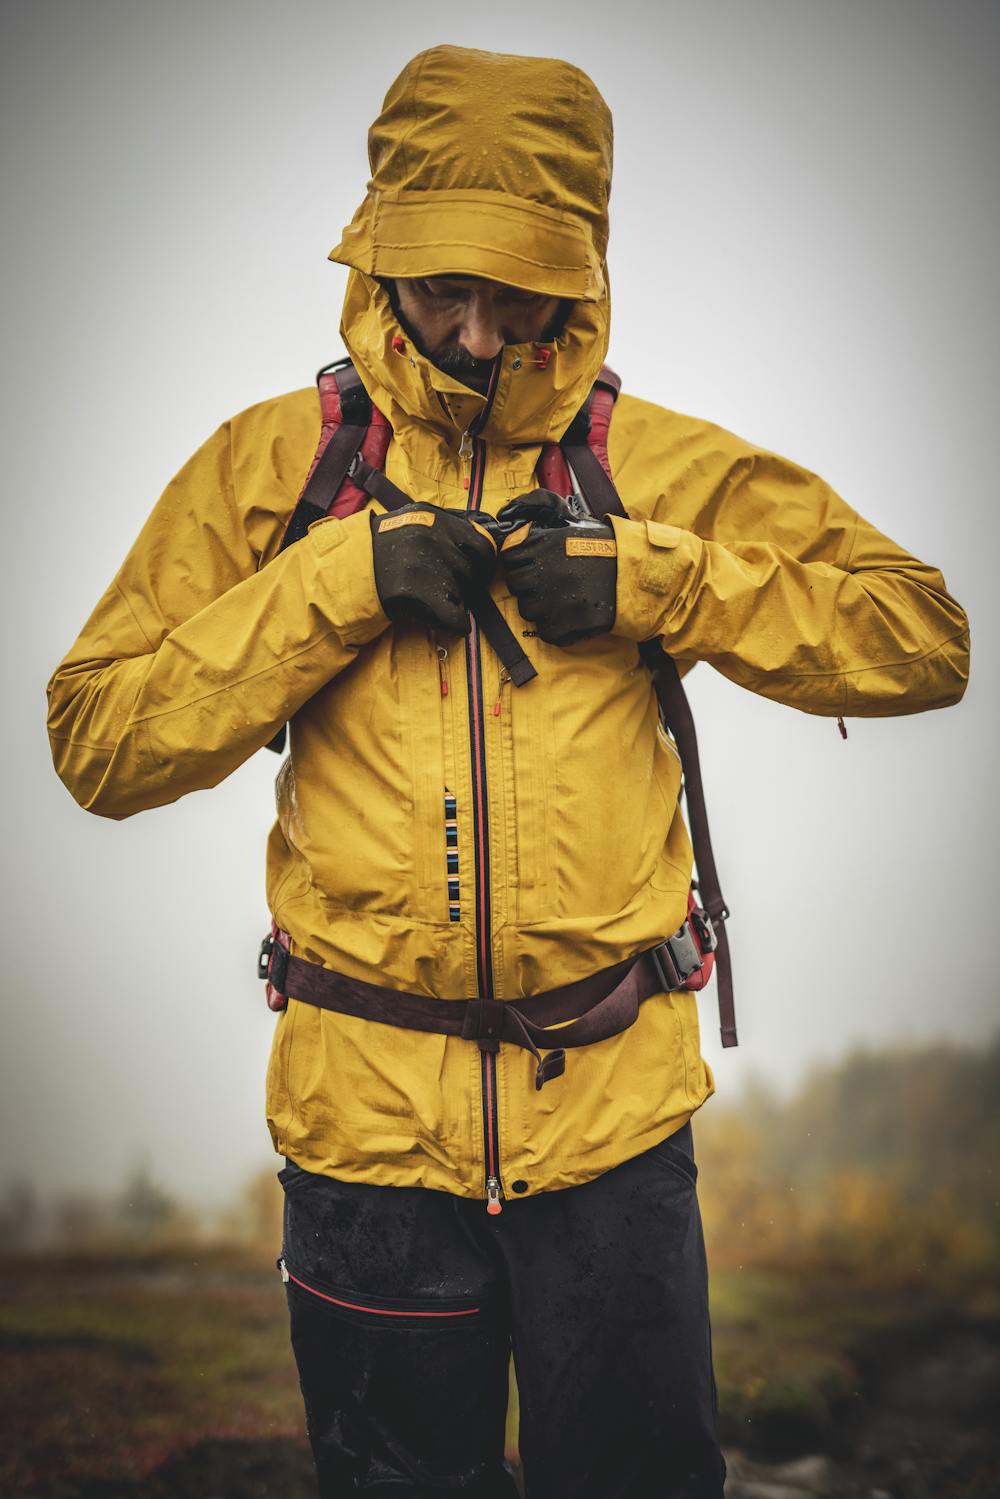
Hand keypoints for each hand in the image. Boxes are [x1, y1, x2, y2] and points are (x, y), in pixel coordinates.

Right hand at [371, 503, 497, 634]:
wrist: (345, 571)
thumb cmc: (381, 549)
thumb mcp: (412, 521)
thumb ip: (447, 528)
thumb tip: (489, 541)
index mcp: (434, 516)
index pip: (483, 544)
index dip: (481, 563)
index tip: (476, 572)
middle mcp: (433, 537)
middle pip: (476, 571)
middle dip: (468, 584)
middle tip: (449, 589)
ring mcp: (427, 566)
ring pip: (467, 595)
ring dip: (455, 602)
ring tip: (430, 598)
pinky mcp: (419, 595)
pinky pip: (458, 619)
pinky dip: (454, 625)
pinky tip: (437, 617)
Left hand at [497, 490, 617, 645]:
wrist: (634, 574)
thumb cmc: (604, 549)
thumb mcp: (572, 524)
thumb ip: (542, 516)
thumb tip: (514, 521)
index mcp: (543, 545)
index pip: (508, 557)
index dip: (518, 563)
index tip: (531, 566)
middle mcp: (543, 572)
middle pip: (515, 585)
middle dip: (528, 585)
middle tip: (549, 584)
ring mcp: (552, 600)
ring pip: (528, 609)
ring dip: (540, 607)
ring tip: (562, 600)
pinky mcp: (564, 624)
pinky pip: (546, 631)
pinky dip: (556, 627)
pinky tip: (570, 616)